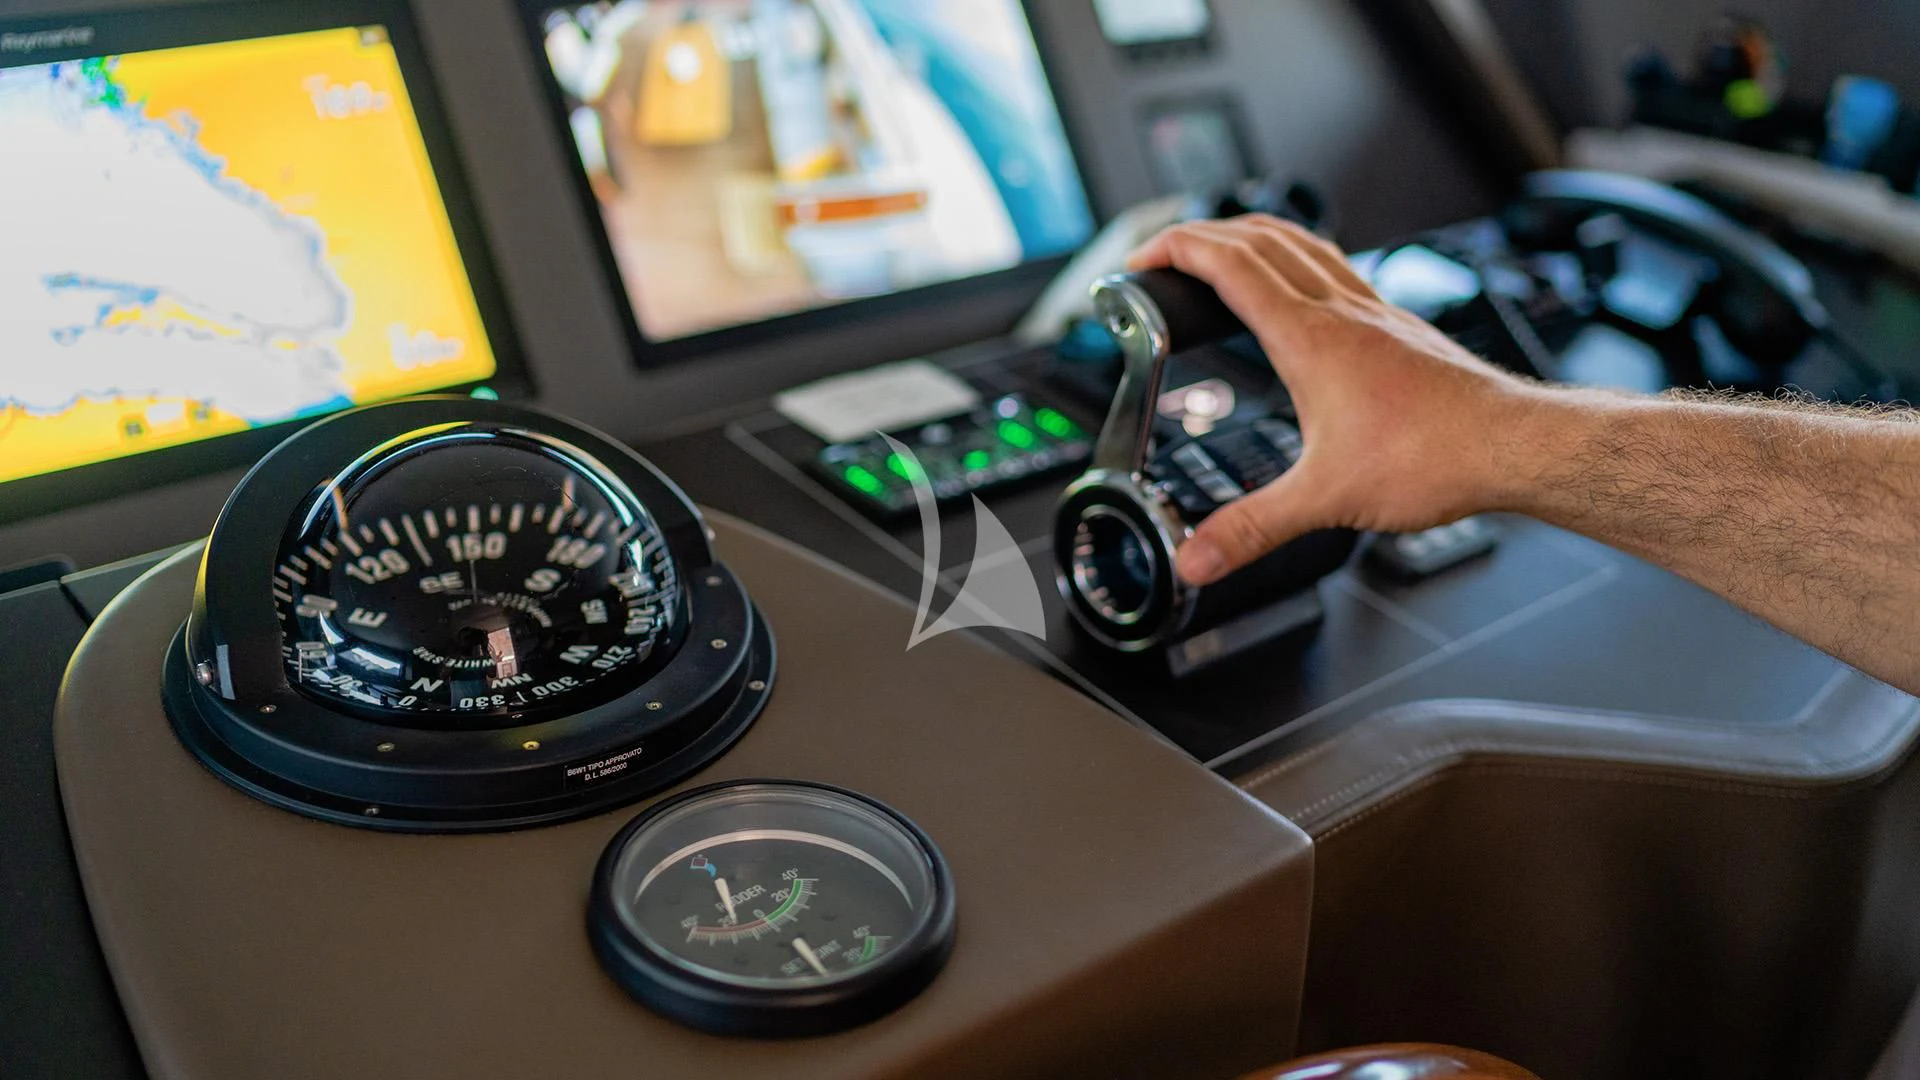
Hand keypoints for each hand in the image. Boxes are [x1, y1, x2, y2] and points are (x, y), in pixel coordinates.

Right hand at [1126, 215, 1539, 586]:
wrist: (1512, 445)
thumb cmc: (1437, 457)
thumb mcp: (1325, 501)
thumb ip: (1252, 529)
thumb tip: (1196, 557)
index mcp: (1309, 338)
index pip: (1227, 263)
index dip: (1174, 248)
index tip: (1141, 256)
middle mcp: (1340, 311)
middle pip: (1258, 236)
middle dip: (1200, 235)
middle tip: (1163, 255)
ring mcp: (1373, 312)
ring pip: (1301, 241)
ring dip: (1249, 235)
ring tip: (1218, 253)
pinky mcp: (1397, 326)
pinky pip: (1336, 267)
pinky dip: (1298, 259)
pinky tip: (1300, 291)